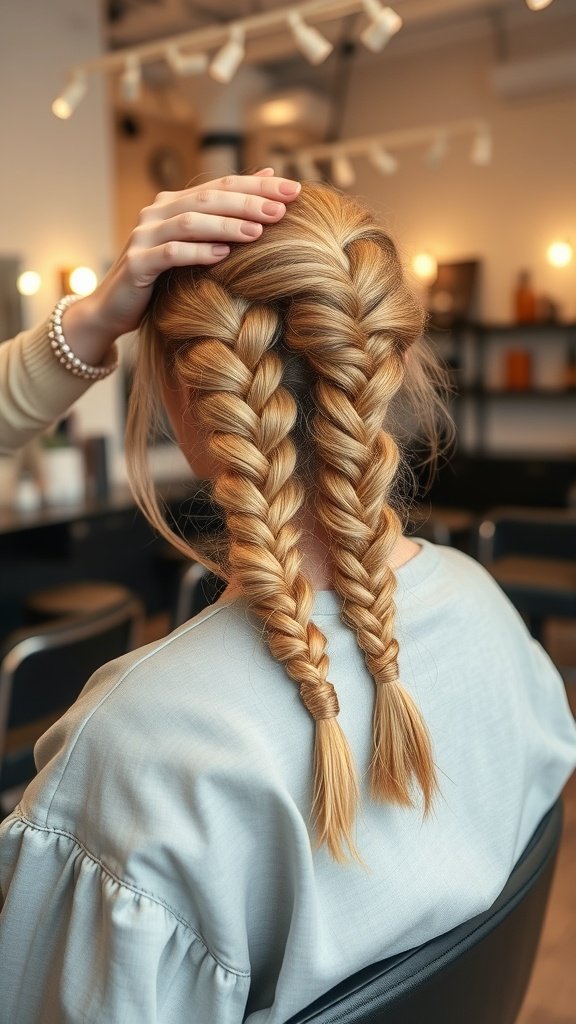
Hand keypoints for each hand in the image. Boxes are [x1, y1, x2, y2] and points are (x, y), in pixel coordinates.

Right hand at [61, 169, 300, 365]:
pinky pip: (171, 254)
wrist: (113, 309)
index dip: (259, 185)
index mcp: (173, 203)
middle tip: (280, 210)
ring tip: (258, 233)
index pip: (222, 185)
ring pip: (190, 222)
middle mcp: (157, 213)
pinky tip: (223, 256)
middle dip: (247, 202)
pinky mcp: (137, 264)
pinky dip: (198, 252)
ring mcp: (144, 236)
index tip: (295, 189)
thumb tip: (267, 174)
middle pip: (208, 198)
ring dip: (227, 226)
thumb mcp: (196, 244)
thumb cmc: (162, 278)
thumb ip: (225, 213)